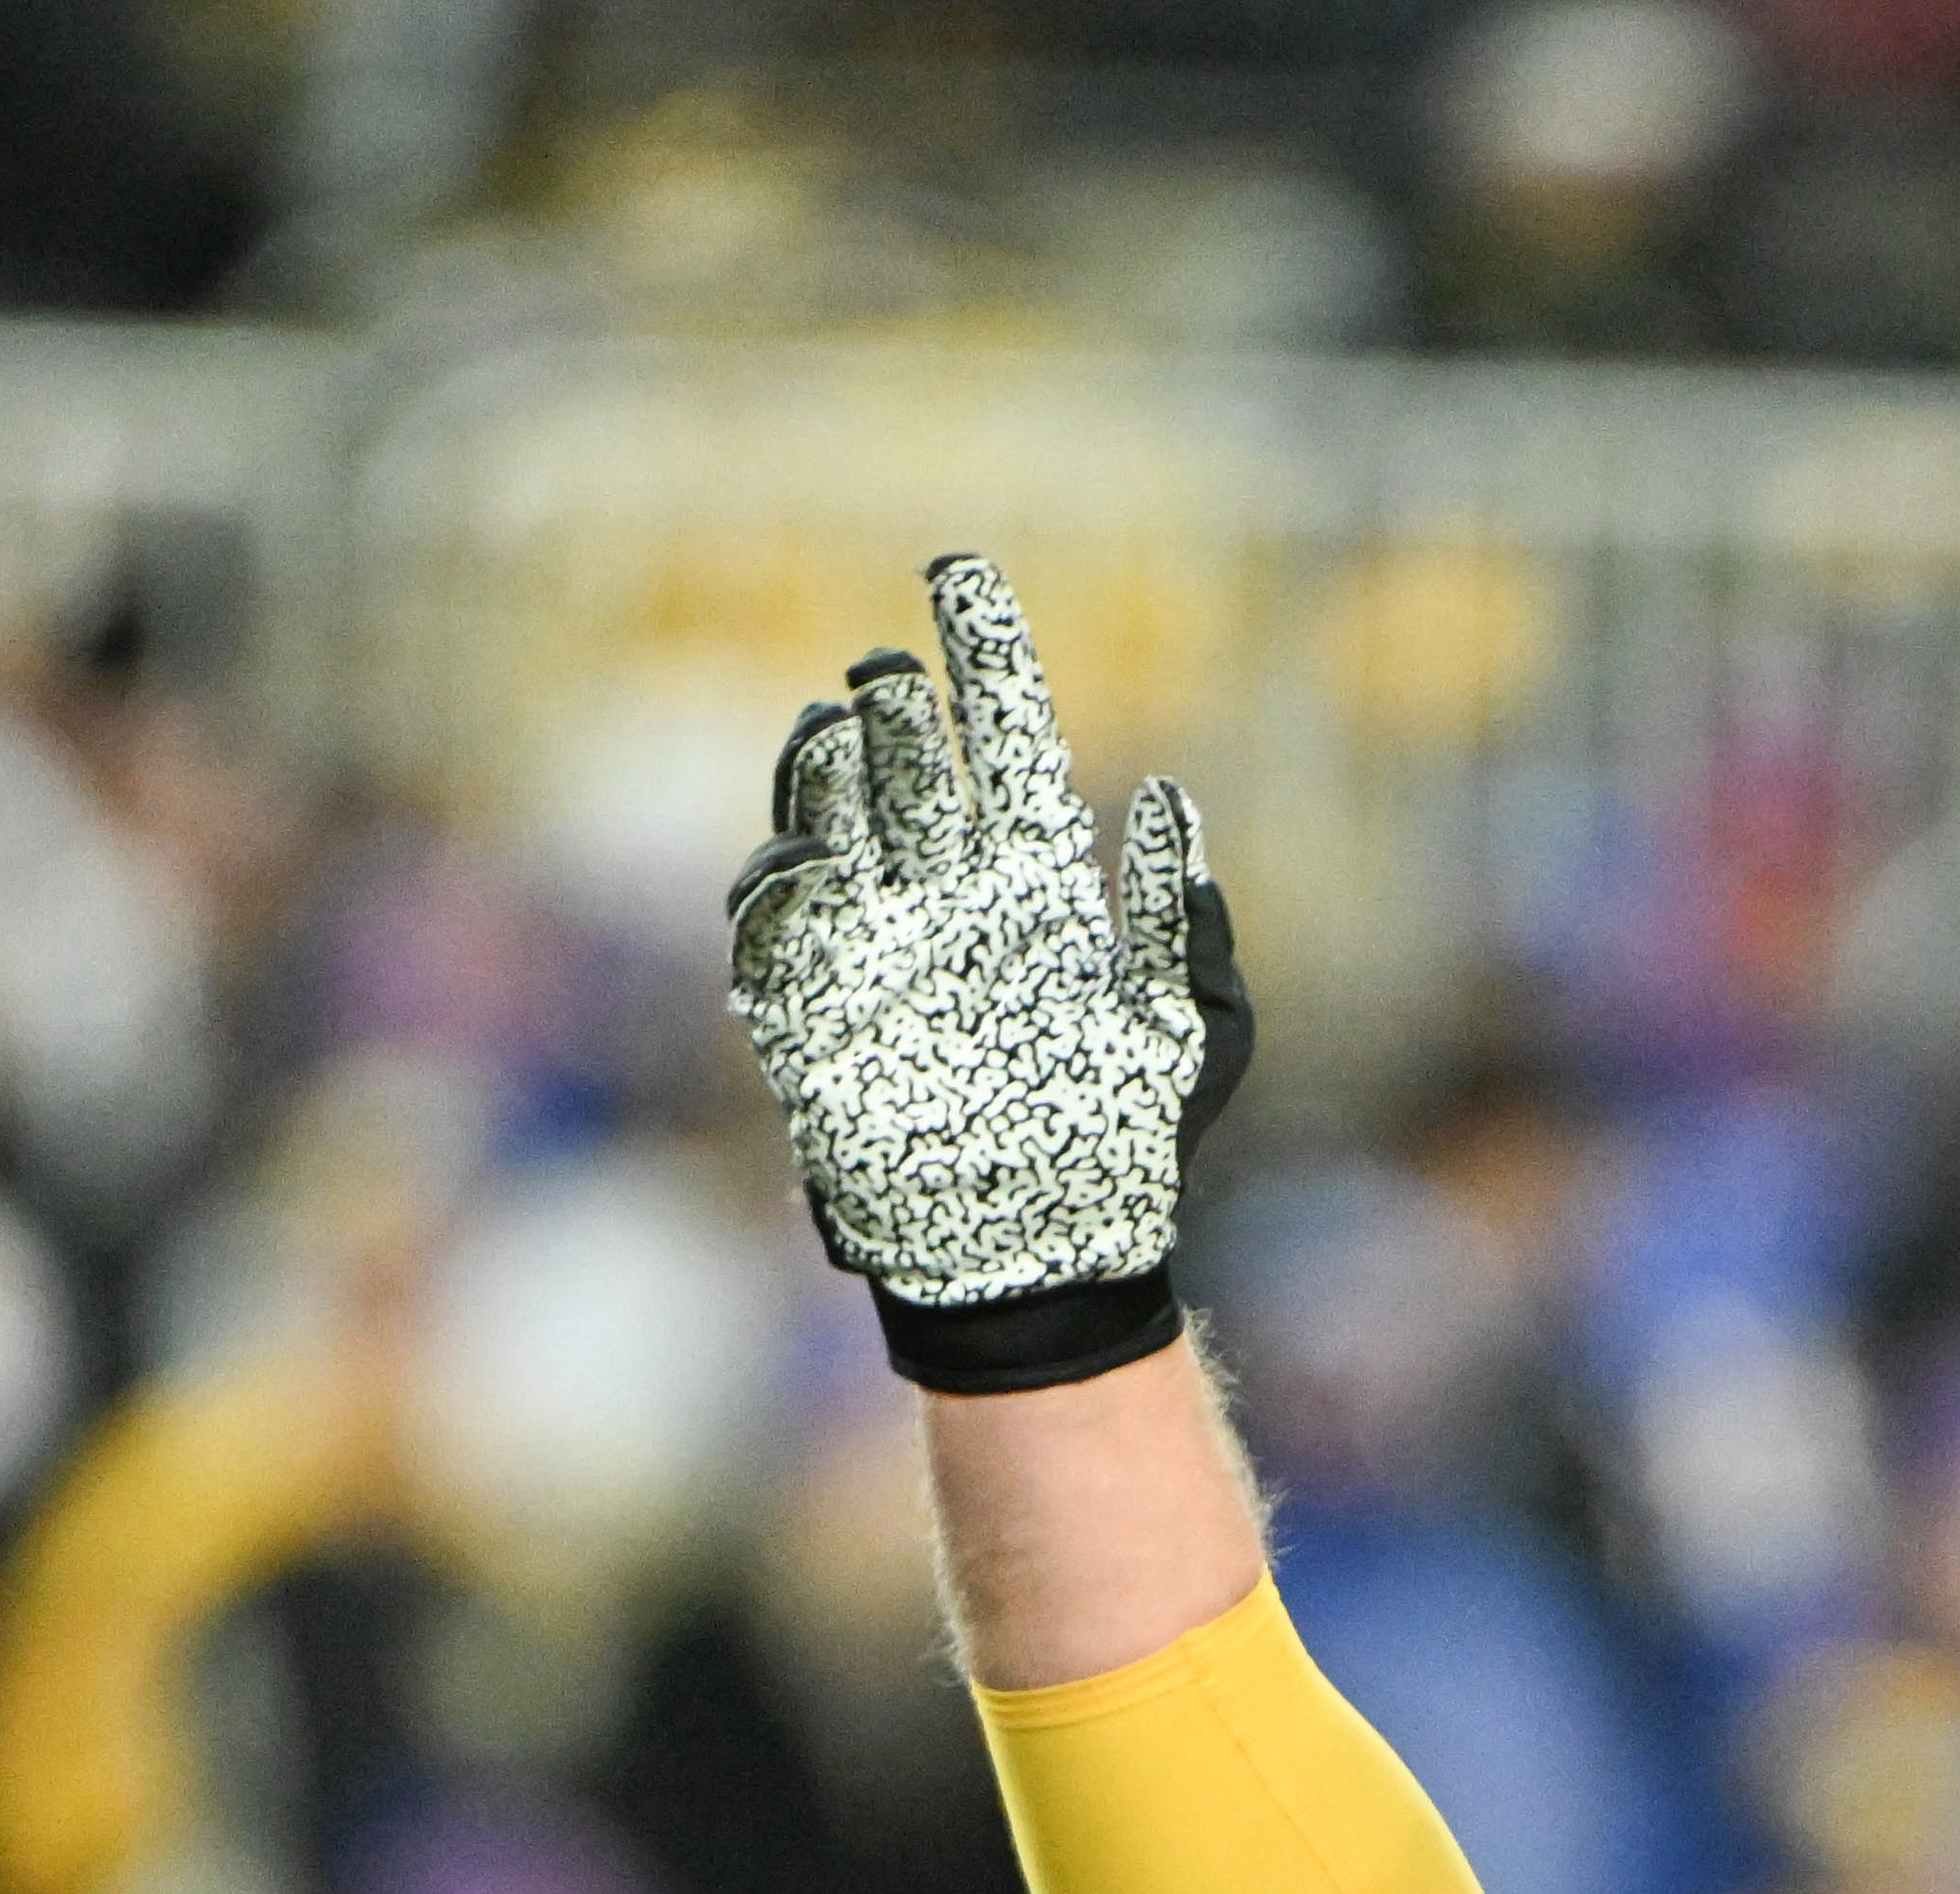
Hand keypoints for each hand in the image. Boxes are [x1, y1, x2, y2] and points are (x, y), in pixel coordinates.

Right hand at [728, 554, 1254, 1393]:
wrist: (1037, 1256)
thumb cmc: (1122, 1151)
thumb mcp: (1186, 1035)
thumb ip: (1179, 923)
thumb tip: (1171, 804)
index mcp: (1039, 886)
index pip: (1005, 738)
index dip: (982, 653)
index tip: (958, 570)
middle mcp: (948, 898)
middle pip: (903, 761)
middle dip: (888, 703)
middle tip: (889, 673)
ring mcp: (872, 945)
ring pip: (825, 816)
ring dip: (824, 767)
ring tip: (844, 732)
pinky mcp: (809, 1007)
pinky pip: (772, 923)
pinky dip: (781, 881)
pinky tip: (811, 862)